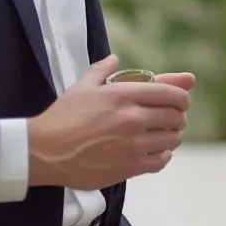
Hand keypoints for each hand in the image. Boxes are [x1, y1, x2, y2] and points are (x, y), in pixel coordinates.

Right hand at [26, 55, 191, 189]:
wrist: (44, 151)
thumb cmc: (62, 117)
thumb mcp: (82, 86)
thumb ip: (103, 70)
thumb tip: (115, 58)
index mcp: (123, 95)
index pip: (170, 93)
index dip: (181, 96)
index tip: (180, 100)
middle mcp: (132, 119)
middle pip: (175, 116)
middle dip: (178, 116)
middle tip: (173, 118)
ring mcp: (133, 145)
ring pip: (172, 139)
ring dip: (173, 135)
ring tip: (166, 134)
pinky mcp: (129, 167)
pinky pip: (161, 161)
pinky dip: (164, 155)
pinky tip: (158, 152)